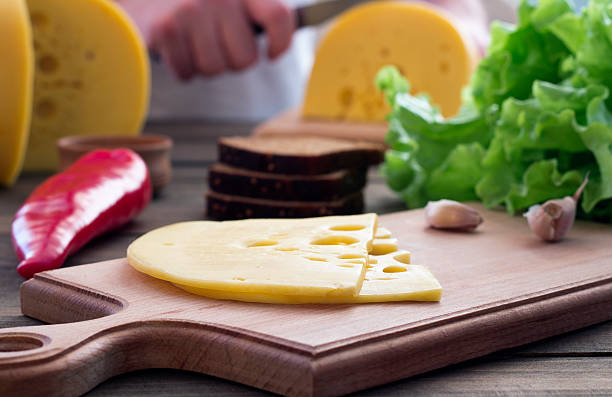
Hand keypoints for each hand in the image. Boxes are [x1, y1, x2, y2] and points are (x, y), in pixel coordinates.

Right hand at [117, 0, 295, 79]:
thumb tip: (277, 45)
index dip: (281, 43)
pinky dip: (180, 67)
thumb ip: (253, 12)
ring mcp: (192, 10)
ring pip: (214, 69)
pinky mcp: (165, 27)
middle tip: (214, 43)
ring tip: (190, 42)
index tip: (272, 54)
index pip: (278, 17)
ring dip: (202, 64)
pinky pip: (186, 72)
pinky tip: (173, 46)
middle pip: (245, 59)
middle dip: (229, 60)